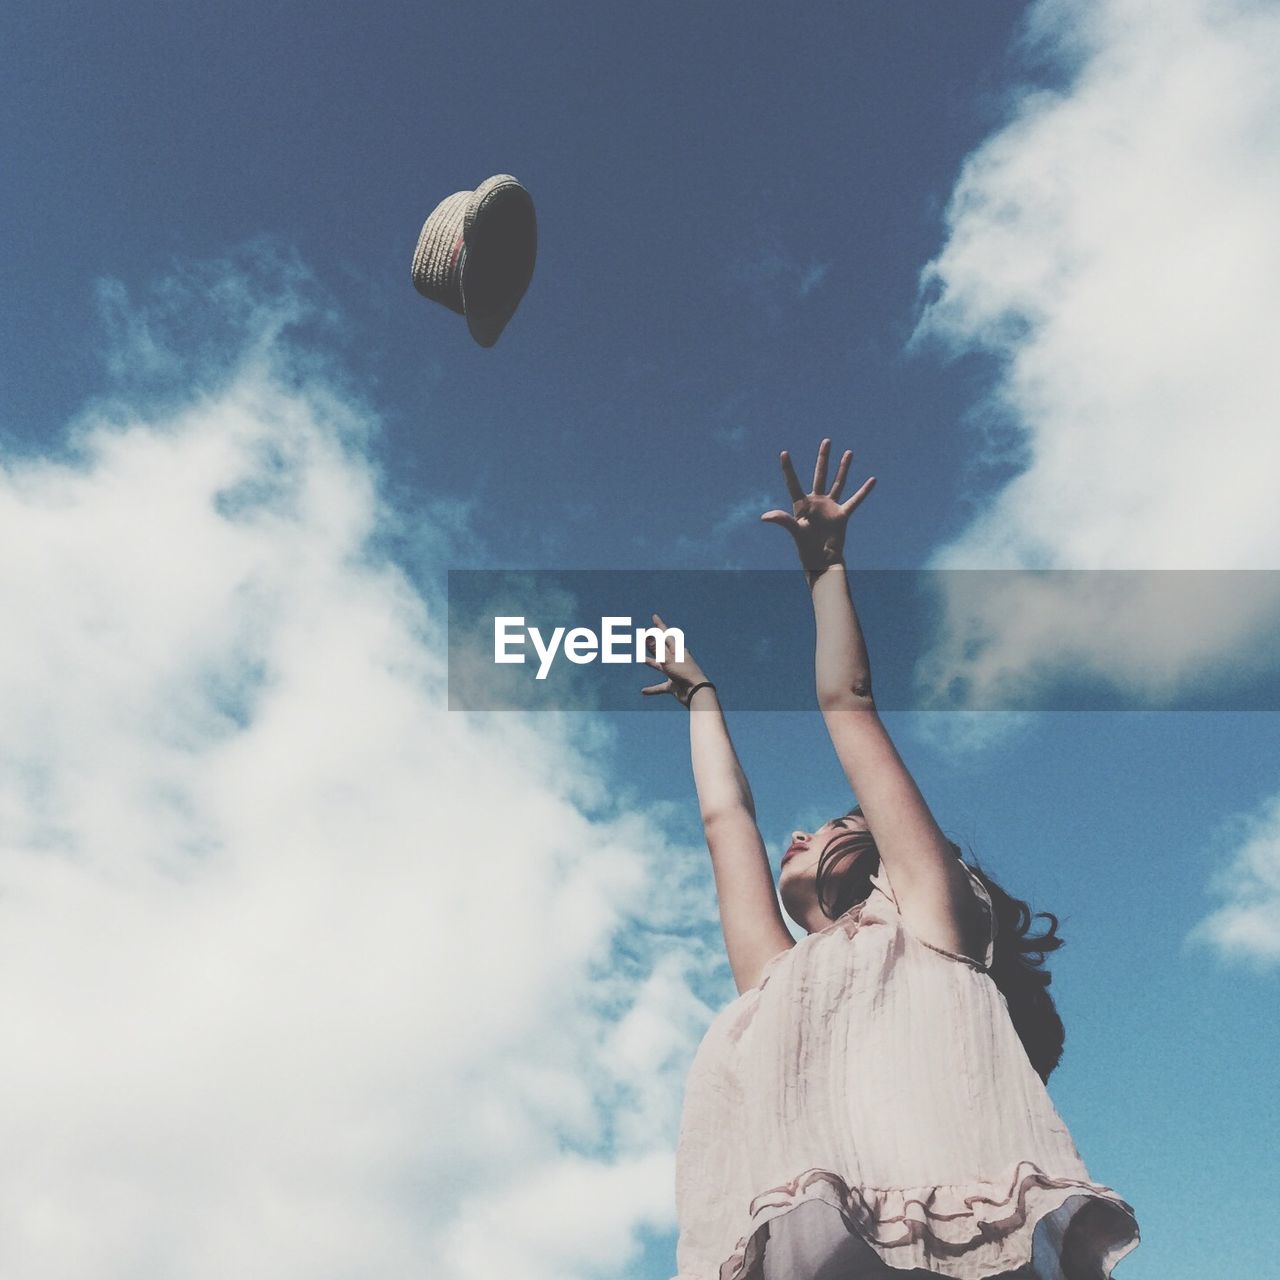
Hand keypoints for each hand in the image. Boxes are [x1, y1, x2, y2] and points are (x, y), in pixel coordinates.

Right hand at [639, 613, 711, 706]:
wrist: (696, 692)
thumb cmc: (684, 673)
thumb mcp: (668, 660)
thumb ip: (657, 649)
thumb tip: (647, 636)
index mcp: (677, 650)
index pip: (666, 635)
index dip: (659, 626)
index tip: (654, 616)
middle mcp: (676, 659)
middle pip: (662, 649)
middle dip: (653, 643)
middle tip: (644, 636)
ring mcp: (675, 672)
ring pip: (660, 666)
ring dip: (651, 662)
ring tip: (642, 659)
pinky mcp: (673, 684)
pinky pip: (660, 686)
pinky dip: (653, 689)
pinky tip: (643, 691)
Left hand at [760, 438, 875, 570]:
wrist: (821, 560)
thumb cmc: (805, 548)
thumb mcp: (794, 531)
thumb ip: (782, 520)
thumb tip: (764, 517)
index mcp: (801, 504)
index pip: (793, 482)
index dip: (788, 468)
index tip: (784, 453)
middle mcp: (816, 502)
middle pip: (820, 474)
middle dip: (823, 458)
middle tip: (826, 441)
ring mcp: (830, 507)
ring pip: (838, 482)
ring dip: (843, 468)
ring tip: (848, 452)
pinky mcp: (842, 514)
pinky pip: (855, 500)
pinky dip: (864, 491)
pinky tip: (872, 480)